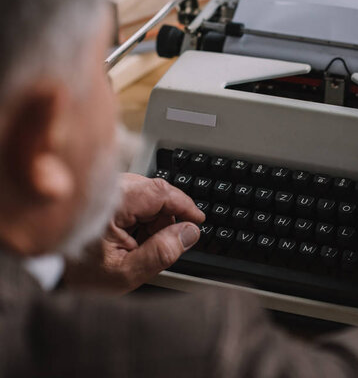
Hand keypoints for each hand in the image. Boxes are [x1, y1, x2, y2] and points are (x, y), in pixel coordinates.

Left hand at [63, 173, 204, 292]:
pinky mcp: (106, 197)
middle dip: (167, 219)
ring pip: (148, 198)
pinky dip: (142, 219)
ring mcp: (107, 192)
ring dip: (154, 221)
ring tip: (140, 247)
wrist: (53, 272)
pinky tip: (132, 239)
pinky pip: (136, 201)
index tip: (198, 220)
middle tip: (163, 245)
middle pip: (156, 194)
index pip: (160, 192)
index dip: (184, 205)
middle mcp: (110, 191)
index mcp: (114, 204)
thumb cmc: (82, 274)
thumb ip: (162, 252)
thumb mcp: (126, 272)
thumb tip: (189, 233)